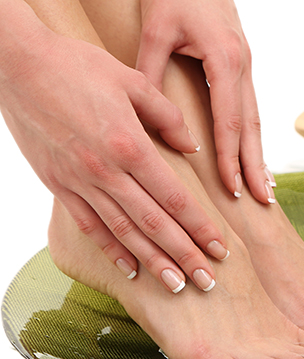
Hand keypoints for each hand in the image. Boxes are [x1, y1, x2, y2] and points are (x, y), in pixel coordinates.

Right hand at [0, 19, 228, 292]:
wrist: (15, 64)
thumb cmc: (77, 66)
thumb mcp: (132, 81)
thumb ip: (167, 116)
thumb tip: (193, 148)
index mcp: (130, 145)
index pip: (174, 198)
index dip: (200, 227)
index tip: (220, 248)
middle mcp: (105, 172)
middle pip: (154, 224)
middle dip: (184, 255)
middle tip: (207, 281)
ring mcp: (79, 182)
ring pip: (124, 232)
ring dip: (153, 262)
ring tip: (176, 286)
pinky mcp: (58, 185)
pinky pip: (89, 225)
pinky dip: (110, 249)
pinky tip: (131, 269)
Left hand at [136, 0, 274, 203]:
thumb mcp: (157, 29)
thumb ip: (152, 73)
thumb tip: (150, 118)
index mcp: (225, 60)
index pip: (230, 121)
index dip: (230, 158)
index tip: (232, 188)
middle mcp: (243, 66)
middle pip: (253, 126)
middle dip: (257, 166)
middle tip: (263, 201)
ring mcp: (247, 66)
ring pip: (257, 119)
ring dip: (260, 155)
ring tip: (265, 188)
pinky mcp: (242, 66)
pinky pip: (251, 108)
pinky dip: (253, 136)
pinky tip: (254, 155)